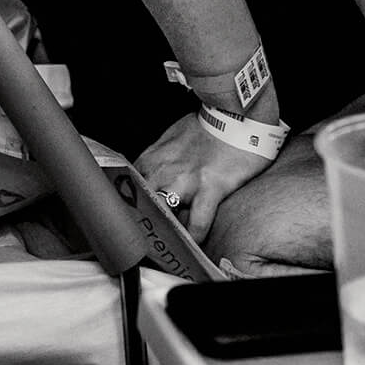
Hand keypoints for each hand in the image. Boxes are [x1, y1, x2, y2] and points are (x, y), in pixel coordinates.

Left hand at [138, 112, 271, 240]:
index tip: (133, 224)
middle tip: (146, 244)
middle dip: (143, 227)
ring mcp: (186, 181)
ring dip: (168, 233)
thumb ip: (158, 160)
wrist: (235, 116)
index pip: (129, 192)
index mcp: (151, 160)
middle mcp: (163, 171)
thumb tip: (152, 176)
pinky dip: (196, 238)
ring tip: (169, 248)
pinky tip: (195, 247)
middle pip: (142, 208)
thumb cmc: (206, 126)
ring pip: (166, 218)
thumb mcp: (171, 138)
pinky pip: (199, 223)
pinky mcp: (210, 188)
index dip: (131, 211)